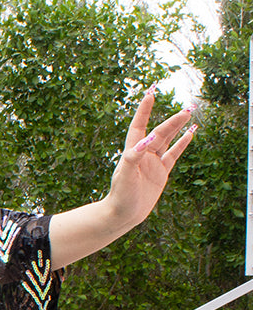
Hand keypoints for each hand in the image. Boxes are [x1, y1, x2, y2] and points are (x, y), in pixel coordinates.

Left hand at [49, 88, 196, 270]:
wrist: (123, 215)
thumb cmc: (120, 196)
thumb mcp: (125, 177)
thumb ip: (133, 158)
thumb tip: (145, 141)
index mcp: (132, 151)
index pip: (139, 126)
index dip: (144, 111)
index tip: (151, 94)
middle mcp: (143, 154)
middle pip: (159, 133)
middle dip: (172, 121)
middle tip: (187, 109)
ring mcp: (153, 163)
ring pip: (167, 141)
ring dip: (177, 128)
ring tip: (189, 114)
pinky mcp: (161, 173)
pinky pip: (173, 155)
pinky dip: (182, 144)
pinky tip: (190, 133)